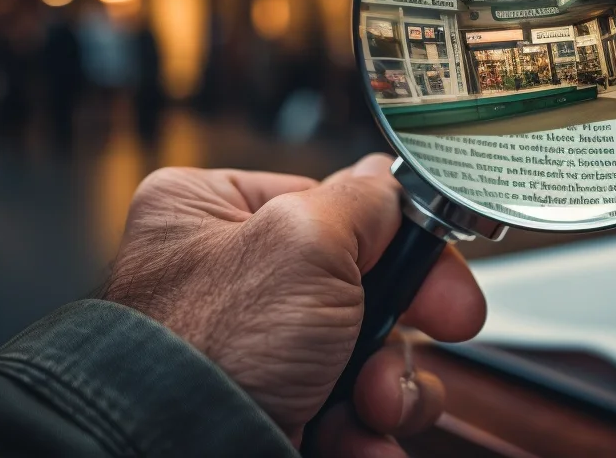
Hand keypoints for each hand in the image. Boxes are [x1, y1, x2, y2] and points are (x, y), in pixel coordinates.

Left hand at [101, 154, 485, 455]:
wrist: (175, 455)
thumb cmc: (206, 347)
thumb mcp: (303, 241)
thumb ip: (361, 202)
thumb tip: (386, 185)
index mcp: (212, 213)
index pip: (335, 208)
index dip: (400, 244)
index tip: (440, 280)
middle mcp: (229, 279)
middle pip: (361, 287)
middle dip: (400, 332)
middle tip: (434, 338)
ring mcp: (251, 352)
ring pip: (364, 357)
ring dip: (391, 390)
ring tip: (375, 410)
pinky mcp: (270, 409)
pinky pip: (346, 411)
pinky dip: (366, 433)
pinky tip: (362, 444)